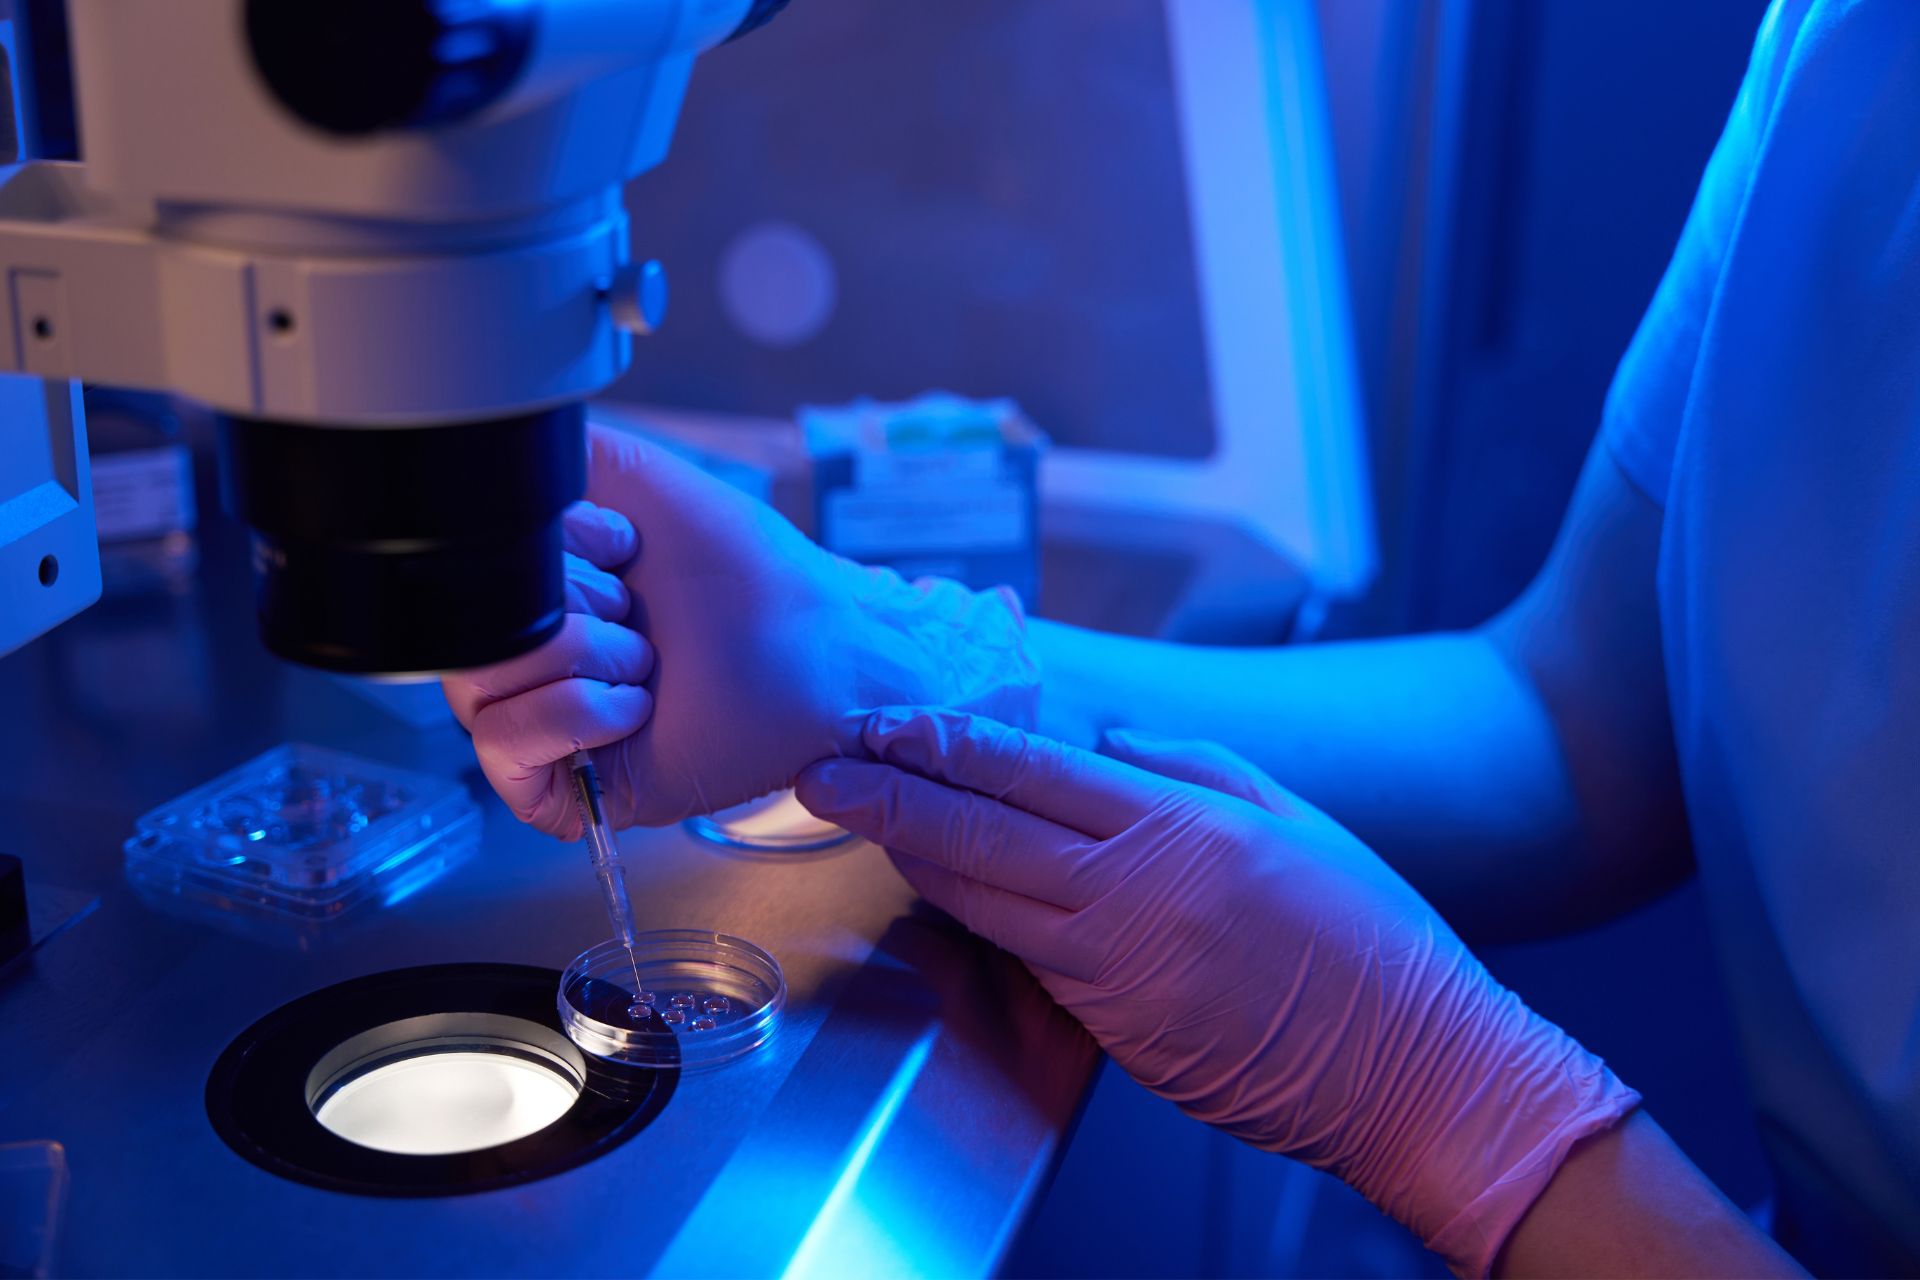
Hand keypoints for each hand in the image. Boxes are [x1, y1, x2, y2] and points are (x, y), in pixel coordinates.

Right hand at [445, 425, 1039, 832]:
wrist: (816, 647)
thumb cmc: (749, 575)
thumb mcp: (641, 482)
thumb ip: (555, 462)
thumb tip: (484, 464)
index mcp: (545, 592)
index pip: (475, 568)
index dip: (550, 548)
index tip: (622, 546)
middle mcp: (538, 658)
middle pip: (472, 627)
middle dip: (570, 606)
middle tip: (639, 615)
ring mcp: (547, 724)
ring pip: (479, 684)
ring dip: (579, 657)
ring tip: (646, 661)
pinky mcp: (566, 786)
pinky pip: (501, 747)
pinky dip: (568, 714)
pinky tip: (630, 706)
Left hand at [796, 709, 1639, 1276]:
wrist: (1415, 1070)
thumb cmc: (1371, 940)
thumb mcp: (1294, 819)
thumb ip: (1194, 769)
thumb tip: (1115, 744)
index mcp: (1183, 826)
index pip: (1033, 770)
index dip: (948, 742)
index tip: (890, 720)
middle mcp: (1135, 891)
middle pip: (983, 831)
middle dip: (892, 794)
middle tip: (824, 768)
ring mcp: (1116, 965)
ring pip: (985, 898)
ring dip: (912, 854)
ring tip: (856, 815)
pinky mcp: (1112, 1026)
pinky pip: (1023, 958)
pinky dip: (969, 918)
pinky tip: (934, 891)